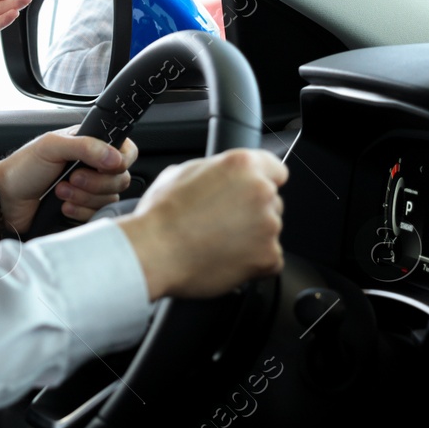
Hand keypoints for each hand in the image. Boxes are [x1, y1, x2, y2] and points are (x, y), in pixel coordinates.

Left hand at [0, 130, 138, 231]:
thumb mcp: (51, 147)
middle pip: (121, 178)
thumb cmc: (22, 169)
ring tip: (60, 192)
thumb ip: (86, 146)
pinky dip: (80, 212)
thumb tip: (115, 158)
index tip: (104, 166)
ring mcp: (89, 190)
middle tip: (71, 179)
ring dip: (84, 198)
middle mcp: (93, 166)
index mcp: (89, 144)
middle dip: (95, 183)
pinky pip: (98, 215)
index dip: (119, 160)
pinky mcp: (84, 210)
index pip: (125, 150)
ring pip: (110, 199)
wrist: (4, 199)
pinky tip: (63, 207)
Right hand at [117, 149, 287, 300]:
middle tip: (222, 221)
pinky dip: (253, 262)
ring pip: (270, 230)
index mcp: (242, 165)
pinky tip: (225, 258)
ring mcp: (269, 225)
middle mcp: (261, 191)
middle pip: (272, 201)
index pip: (275, 169)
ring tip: (217, 242)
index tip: (249, 193)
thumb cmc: (161, 214)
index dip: (260, 182)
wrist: (153, 252)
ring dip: (252, 236)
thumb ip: (213, 171)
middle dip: (253, 211)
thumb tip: (219, 177)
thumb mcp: (181, 173)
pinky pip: (270, 259)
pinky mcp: (269, 256)